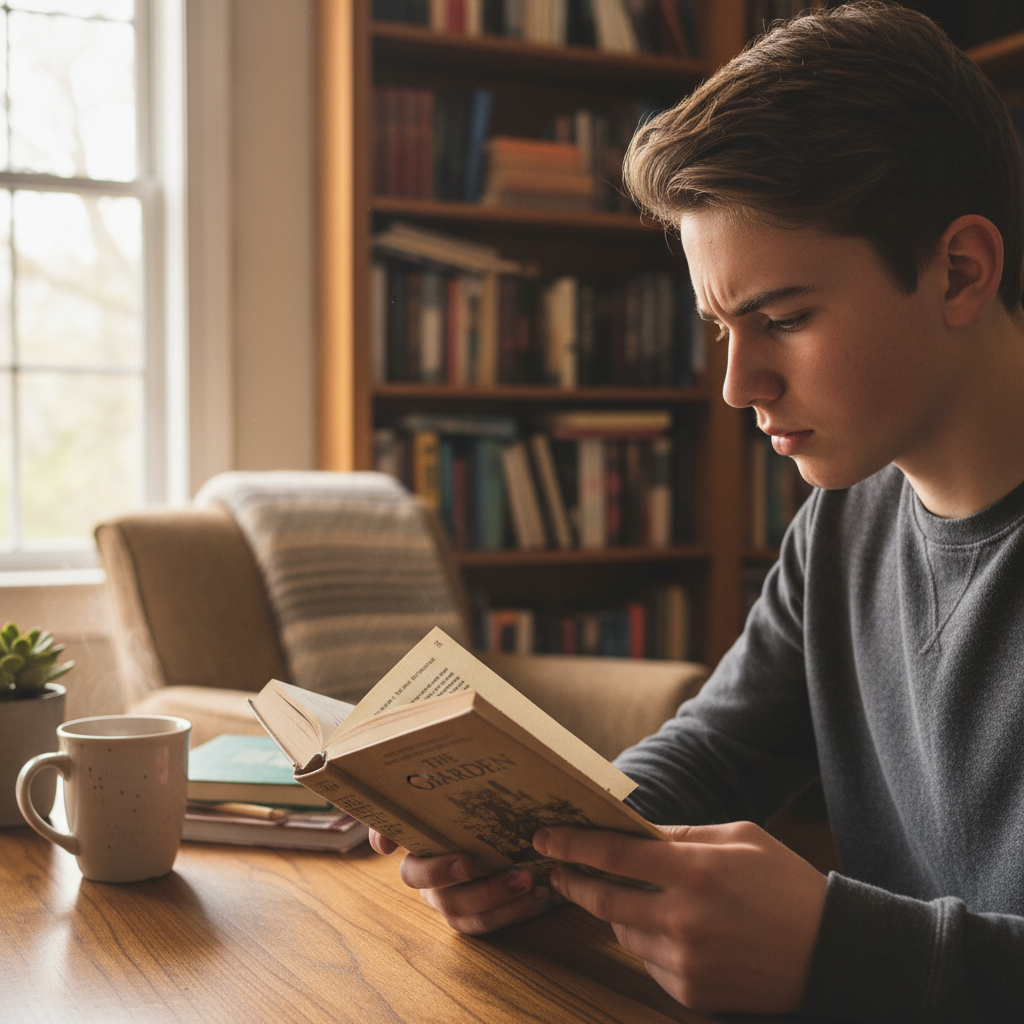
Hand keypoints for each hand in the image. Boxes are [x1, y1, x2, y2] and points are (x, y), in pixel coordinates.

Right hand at [368, 829, 551, 933]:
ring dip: (505, 904)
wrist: (478, 825)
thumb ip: (408, 811)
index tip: (467, 863)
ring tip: (533, 883)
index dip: (435, 871)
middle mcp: (432, 889)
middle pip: (450, 901)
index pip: (413, 872)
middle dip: (486, 891)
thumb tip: (382, 845)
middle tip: (518, 874)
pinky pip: (492, 925)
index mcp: (418, 861)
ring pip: (473, 918)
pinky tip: (540, 895)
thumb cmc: (452, 812)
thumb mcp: (432, 805)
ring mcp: (454, 905)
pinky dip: (518, 912)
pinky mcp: (477, 917)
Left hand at [532, 821, 827, 1015]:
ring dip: (615, 911)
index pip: (612, 854)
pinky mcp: (692, 992)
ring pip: (622, 933)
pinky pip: (648, 962)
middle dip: (572, 880)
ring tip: (622, 894)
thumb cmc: (784, 882)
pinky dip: (647, 942)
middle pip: (603, 899)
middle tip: (557, 868)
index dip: (571, 844)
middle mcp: (683, 919)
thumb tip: (633, 832)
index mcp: (694, 871)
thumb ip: (681, 836)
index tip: (544, 836)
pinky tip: (667, 928)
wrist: (832, 951)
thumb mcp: (738, 837)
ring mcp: (686, 961)